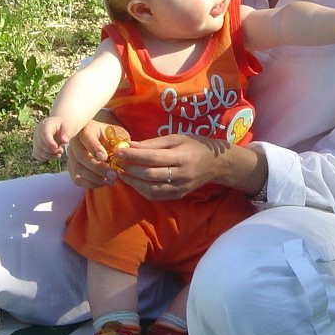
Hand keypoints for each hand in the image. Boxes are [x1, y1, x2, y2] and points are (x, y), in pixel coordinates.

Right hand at [32, 116, 70, 160]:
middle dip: (52, 151)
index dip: (50, 143)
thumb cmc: (66, 125)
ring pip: (38, 151)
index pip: (45, 134)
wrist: (63, 125)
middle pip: (41, 144)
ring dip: (49, 156)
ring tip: (59, 154)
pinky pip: (37, 154)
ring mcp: (36, 139)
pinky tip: (54, 156)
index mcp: (46, 124)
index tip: (57, 147)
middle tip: (61, 150)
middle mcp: (38, 131)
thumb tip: (64, 140)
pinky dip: (45, 158)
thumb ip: (67, 134)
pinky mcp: (36, 145)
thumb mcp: (69, 127)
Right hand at [66, 119, 124, 187]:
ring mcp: (71, 155)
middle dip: (98, 168)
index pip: (86, 136)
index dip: (94, 147)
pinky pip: (77, 179)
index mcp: (87, 128)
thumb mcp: (118, 135)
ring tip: (112, 180)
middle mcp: (75, 141)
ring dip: (96, 178)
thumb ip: (119, 142)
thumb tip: (120, 152)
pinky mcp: (72, 167)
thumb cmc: (113, 137)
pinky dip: (90, 183)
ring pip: (78, 169)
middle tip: (114, 175)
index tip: (105, 157)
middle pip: (81, 156)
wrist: (105, 141)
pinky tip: (103, 182)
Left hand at [113, 134, 230, 200]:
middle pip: (150, 175)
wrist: (217, 164)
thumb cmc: (195, 145)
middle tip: (117, 163)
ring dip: (133, 183)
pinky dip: (142, 191)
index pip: (153, 157)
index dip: (134, 156)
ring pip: (152, 189)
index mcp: (181, 156)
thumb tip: (130, 145)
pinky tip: (134, 183)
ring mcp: (181, 187)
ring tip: (122, 174)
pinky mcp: (179, 195)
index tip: (119, 152)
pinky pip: (157, 196)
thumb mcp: (176, 138)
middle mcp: (182, 174)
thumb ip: (153, 143)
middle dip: (131, 169)